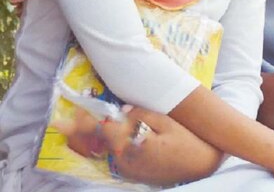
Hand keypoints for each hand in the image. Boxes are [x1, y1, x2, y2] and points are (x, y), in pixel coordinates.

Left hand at [54, 106, 222, 185]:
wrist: (200, 166)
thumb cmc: (187, 141)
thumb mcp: (167, 123)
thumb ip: (142, 115)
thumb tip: (121, 111)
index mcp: (131, 144)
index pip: (101, 130)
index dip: (84, 120)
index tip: (69, 114)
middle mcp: (124, 160)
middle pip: (94, 144)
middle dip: (77, 133)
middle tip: (61, 124)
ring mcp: (126, 169)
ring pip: (100, 153)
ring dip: (89, 141)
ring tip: (75, 130)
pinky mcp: (131, 173)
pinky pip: (111, 158)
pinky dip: (102, 149)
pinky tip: (99, 141)